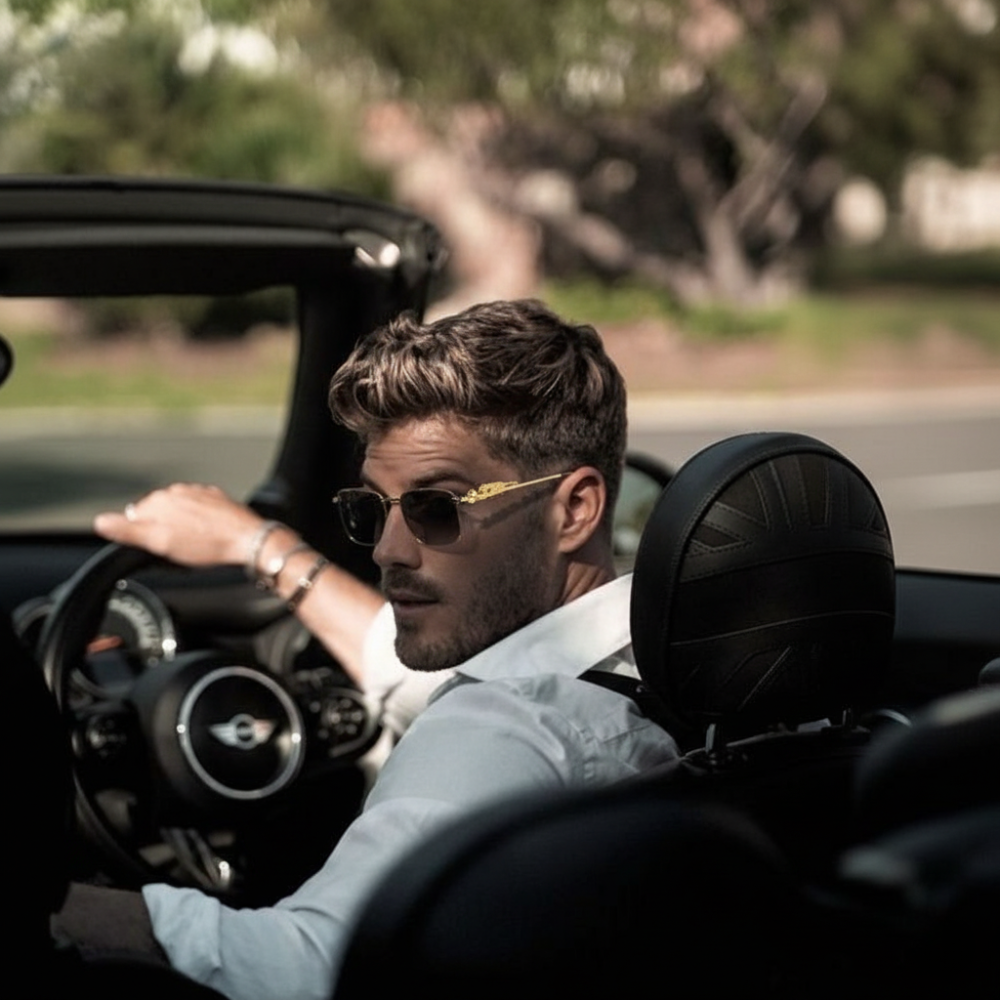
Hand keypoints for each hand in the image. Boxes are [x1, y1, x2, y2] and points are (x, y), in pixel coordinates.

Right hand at [94, 483, 264, 567]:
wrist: (246, 539)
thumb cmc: (206, 544)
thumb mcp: (160, 543)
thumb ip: (128, 531)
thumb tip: (100, 522)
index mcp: (158, 500)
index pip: (135, 517)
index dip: (146, 536)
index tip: (159, 547)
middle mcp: (176, 490)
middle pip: (157, 513)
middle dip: (163, 529)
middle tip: (178, 548)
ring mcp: (198, 492)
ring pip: (179, 511)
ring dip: (182, 525)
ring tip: (196, 542)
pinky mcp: (215, 497)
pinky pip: (199, 510)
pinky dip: (200, 521)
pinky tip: (208, 534)